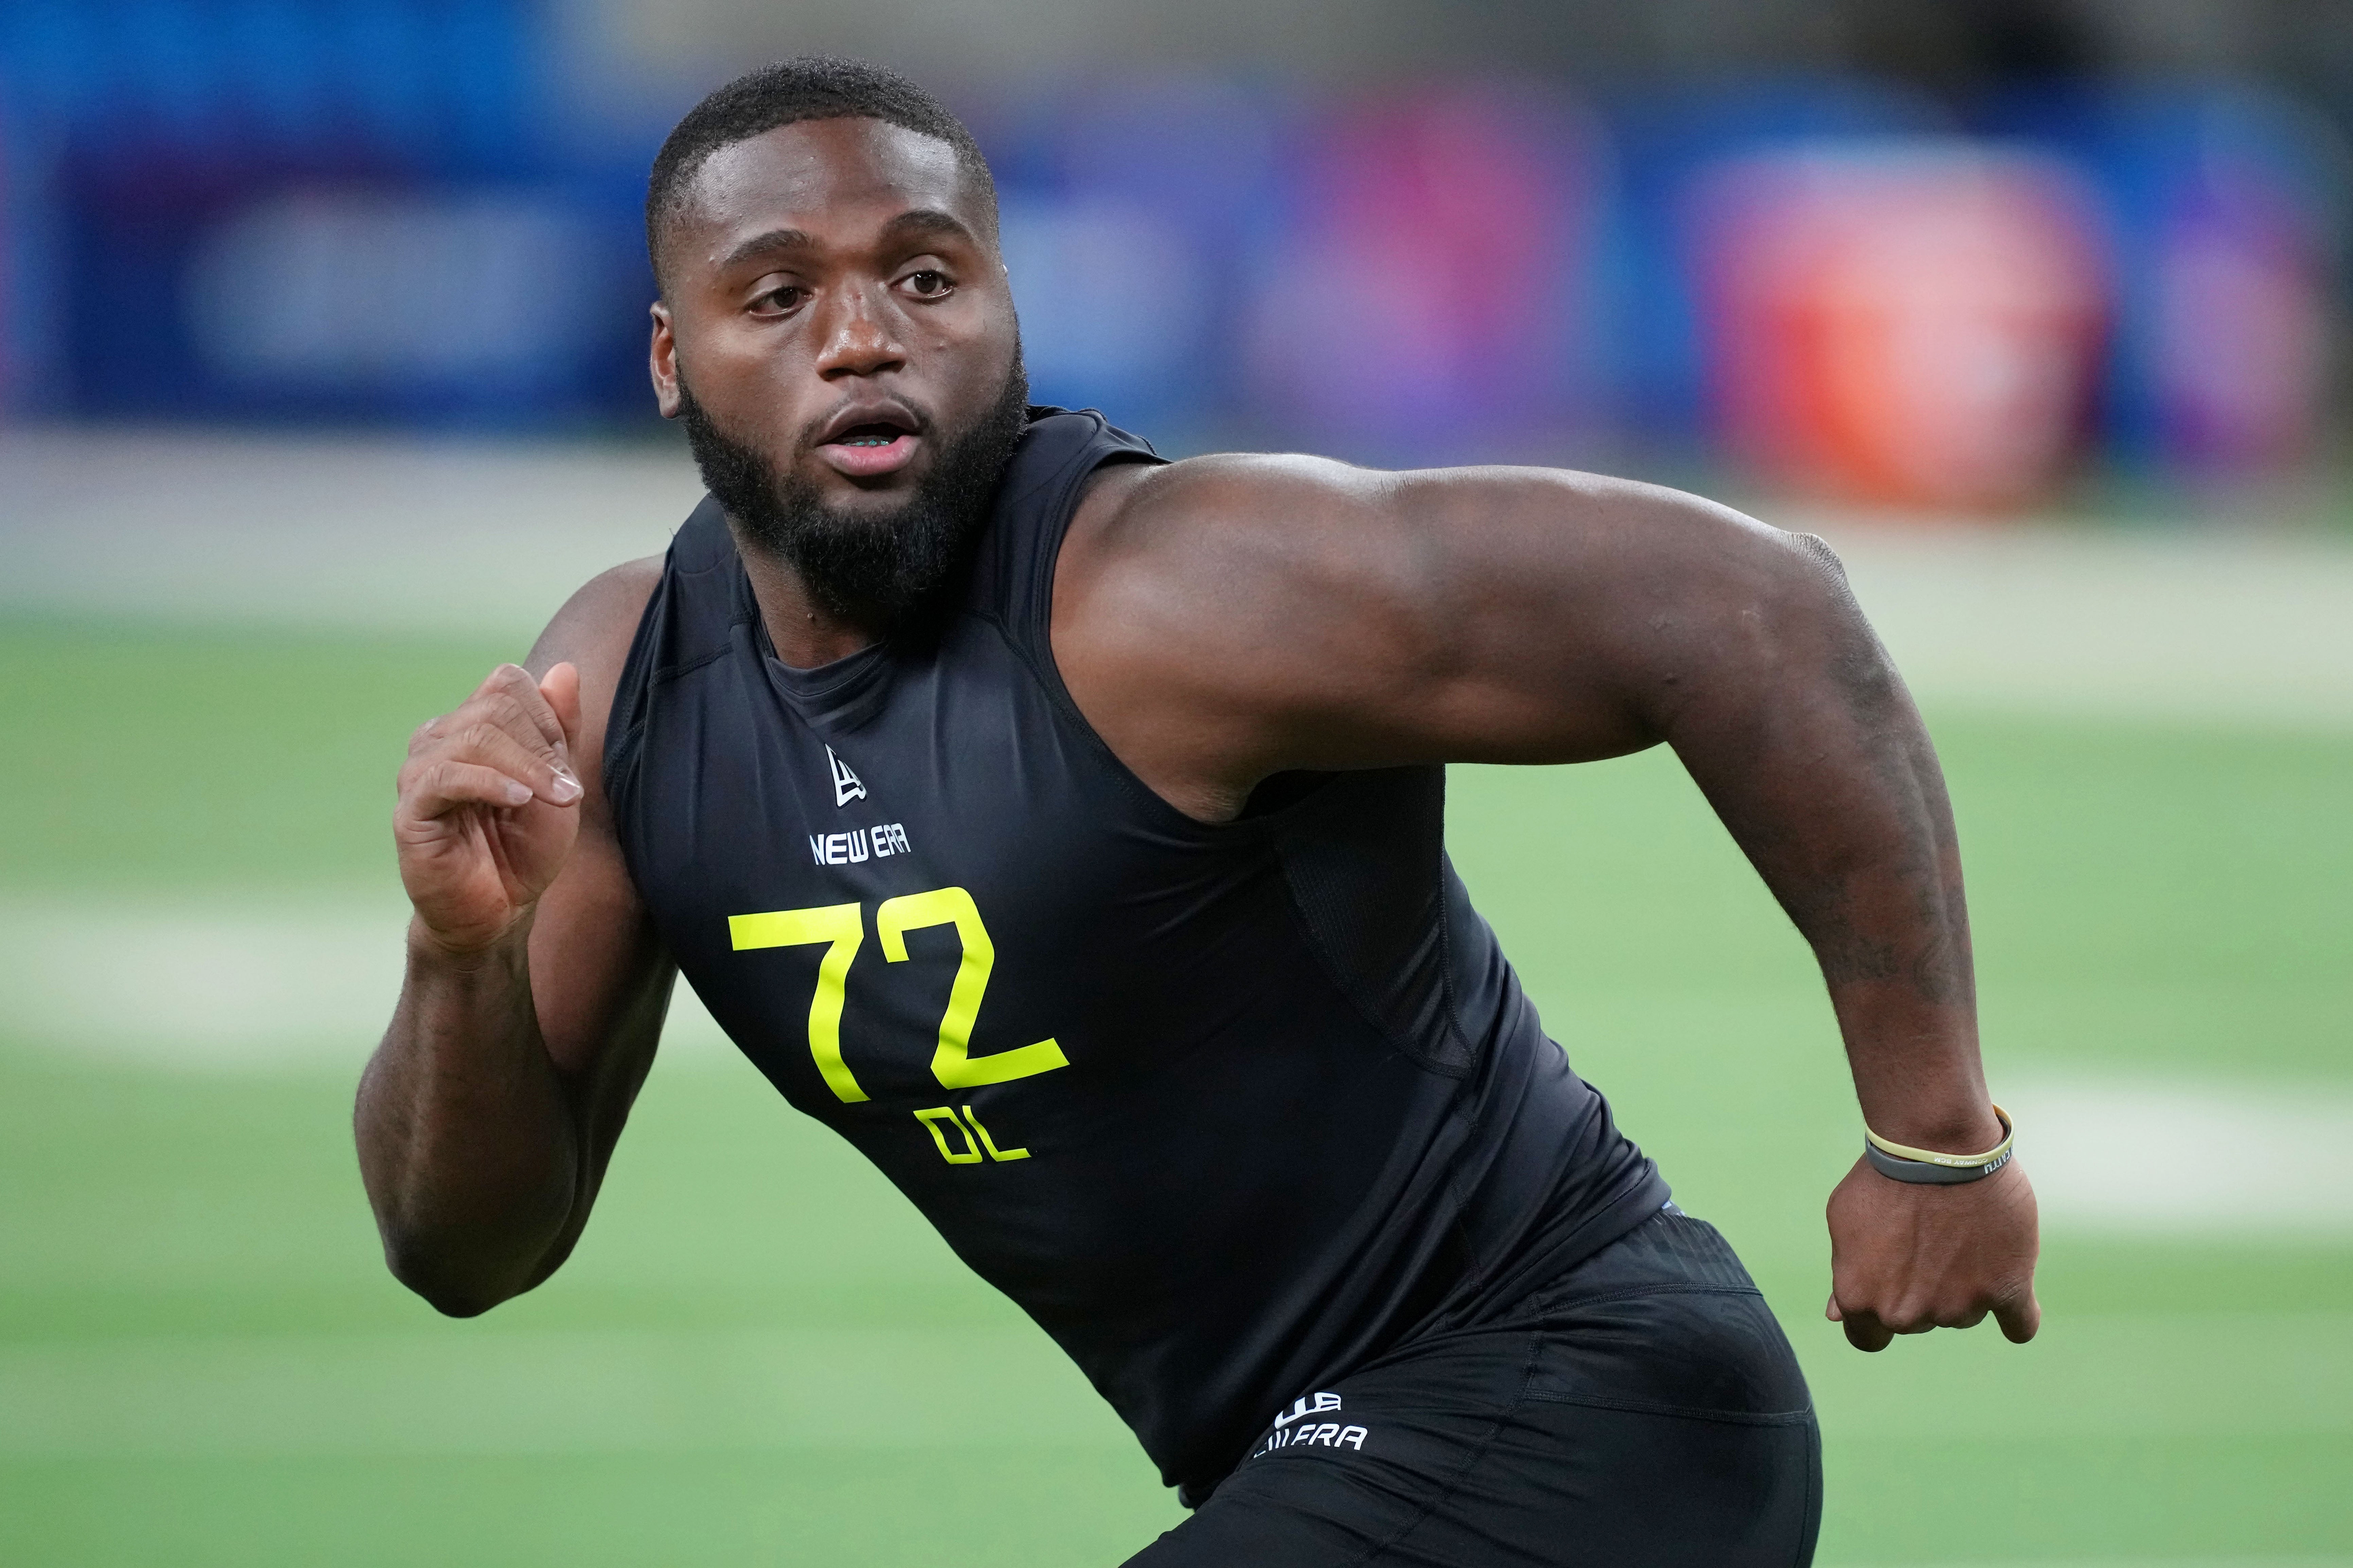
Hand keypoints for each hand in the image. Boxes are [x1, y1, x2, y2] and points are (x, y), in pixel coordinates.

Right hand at [395, 663, 584, 957]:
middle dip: (542, 747)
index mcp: (470, 726)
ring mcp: (419, 773)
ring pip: (474, 737)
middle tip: (568, 790)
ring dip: (527, 767)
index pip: (506, 684)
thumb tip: (566, 669)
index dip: (545, 715)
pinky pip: (446, 777)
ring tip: (557, 799)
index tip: (565, 763)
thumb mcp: (556, 780)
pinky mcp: (411, 811)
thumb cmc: (525, 845)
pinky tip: (520, 801)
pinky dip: (491, 783)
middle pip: (495, 707)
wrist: (501, 908)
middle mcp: (438, 740)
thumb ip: (559, 727)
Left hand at [1824, 1154, 2040, 1350]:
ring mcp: (1960, 1307)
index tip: (1891, 1286)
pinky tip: (2009, 1290)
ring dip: (1964, 1285)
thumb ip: (1846, 1274)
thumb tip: (1837, 1315)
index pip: (1868, 1338)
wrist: (1937, 1145)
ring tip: (1961, 1233)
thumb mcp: (1845, 1223)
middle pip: (1919, 1321)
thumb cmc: (1885, 1178)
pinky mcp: (2007, 1291)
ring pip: (1964, 1313)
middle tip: (1928, 1240)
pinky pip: (2020, 1325)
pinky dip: (2017, 1314)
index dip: (1876, 1314)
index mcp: (1862, 1300)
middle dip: (1920, 1289)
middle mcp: (1908, 1314)